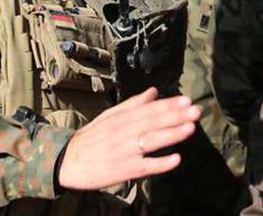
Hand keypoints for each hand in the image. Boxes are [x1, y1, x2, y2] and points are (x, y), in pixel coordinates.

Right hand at [57, 87, 200, 189]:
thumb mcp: (110, 116)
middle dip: (176, 115)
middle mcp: (124, 132)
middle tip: (195, 110)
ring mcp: (124, 151)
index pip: (149, 109)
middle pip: (153, 122)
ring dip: (171, 134)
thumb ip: (133, 104)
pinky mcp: (124, 170)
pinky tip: (175, 159)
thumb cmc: (91, 138)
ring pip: (151, 141)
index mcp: (122, 117)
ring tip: (190, 128)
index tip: (186, 99)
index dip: (168, 104)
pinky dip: (160, 163)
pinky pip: (145, 166)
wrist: (67, 161)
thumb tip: (154, 91)